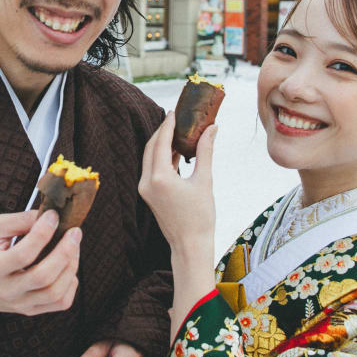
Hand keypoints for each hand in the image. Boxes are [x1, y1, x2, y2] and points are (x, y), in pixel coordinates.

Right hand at [0, 210, 81, 326]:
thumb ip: (18, 220)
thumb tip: (46, 215)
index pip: (23, 253)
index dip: (42, 232)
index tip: (53, 215)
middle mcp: (7, 290)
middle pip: (43, 276)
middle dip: (65, 251)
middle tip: (74, 231)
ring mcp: (21, 304)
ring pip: (55, 292)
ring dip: (71, 267)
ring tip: (73, 247)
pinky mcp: (31, 310)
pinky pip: (60, 303)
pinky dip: (71, 284)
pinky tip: (67, 267)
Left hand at [138, 111, 216, 252]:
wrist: (190, 245)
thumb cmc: (200, 217)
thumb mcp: (205, 181)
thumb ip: (205, 152)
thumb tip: (212, 129)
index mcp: (159, 177)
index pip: (160, 142)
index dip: (168, 124)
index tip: (175, 111)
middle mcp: (147, 181)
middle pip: (151, 147)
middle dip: (163, 131)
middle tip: (177, 118)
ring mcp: (145, 188)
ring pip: (150, 157)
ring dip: (162, 143)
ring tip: (179, 131)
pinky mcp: (148, 194)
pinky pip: (152, 168)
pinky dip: (162, 157)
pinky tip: (176, 150)